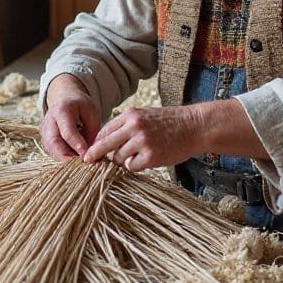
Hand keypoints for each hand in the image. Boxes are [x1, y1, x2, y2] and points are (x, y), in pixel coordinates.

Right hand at [39, 74, 101, 160]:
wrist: (65, 98)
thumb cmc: (81, 106)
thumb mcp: (92, 113)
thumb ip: (92, 132)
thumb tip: (91, 154)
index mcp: (61, 110)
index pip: (67, 132)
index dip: (77, 145)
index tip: (87, 155)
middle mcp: (48, 121)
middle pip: (53, 143)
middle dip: (66, 157)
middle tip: (81, 166)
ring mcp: (44, 131)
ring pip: (50, 150)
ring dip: (64, 160)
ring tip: (79, 164)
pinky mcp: (44, 139)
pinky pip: (51, 152)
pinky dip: (62, 158)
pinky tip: (74, 160)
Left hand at [82, 105, 202, 170]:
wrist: (194, 126)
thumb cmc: (168, 122)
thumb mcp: (144, 115)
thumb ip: (126, 125)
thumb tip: (105, 140)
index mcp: (130, 115)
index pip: (104, 130)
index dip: (96, 142)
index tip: (90, 150)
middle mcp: (134, 127)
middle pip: (105, 145)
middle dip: (95, 154)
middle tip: (87, 161)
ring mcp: (142, 142)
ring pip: (118, 158)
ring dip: (122, 161)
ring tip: (136, 156)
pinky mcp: (151, 157)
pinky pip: (132, 167)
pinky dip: (134, 166)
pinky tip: (145, 160)